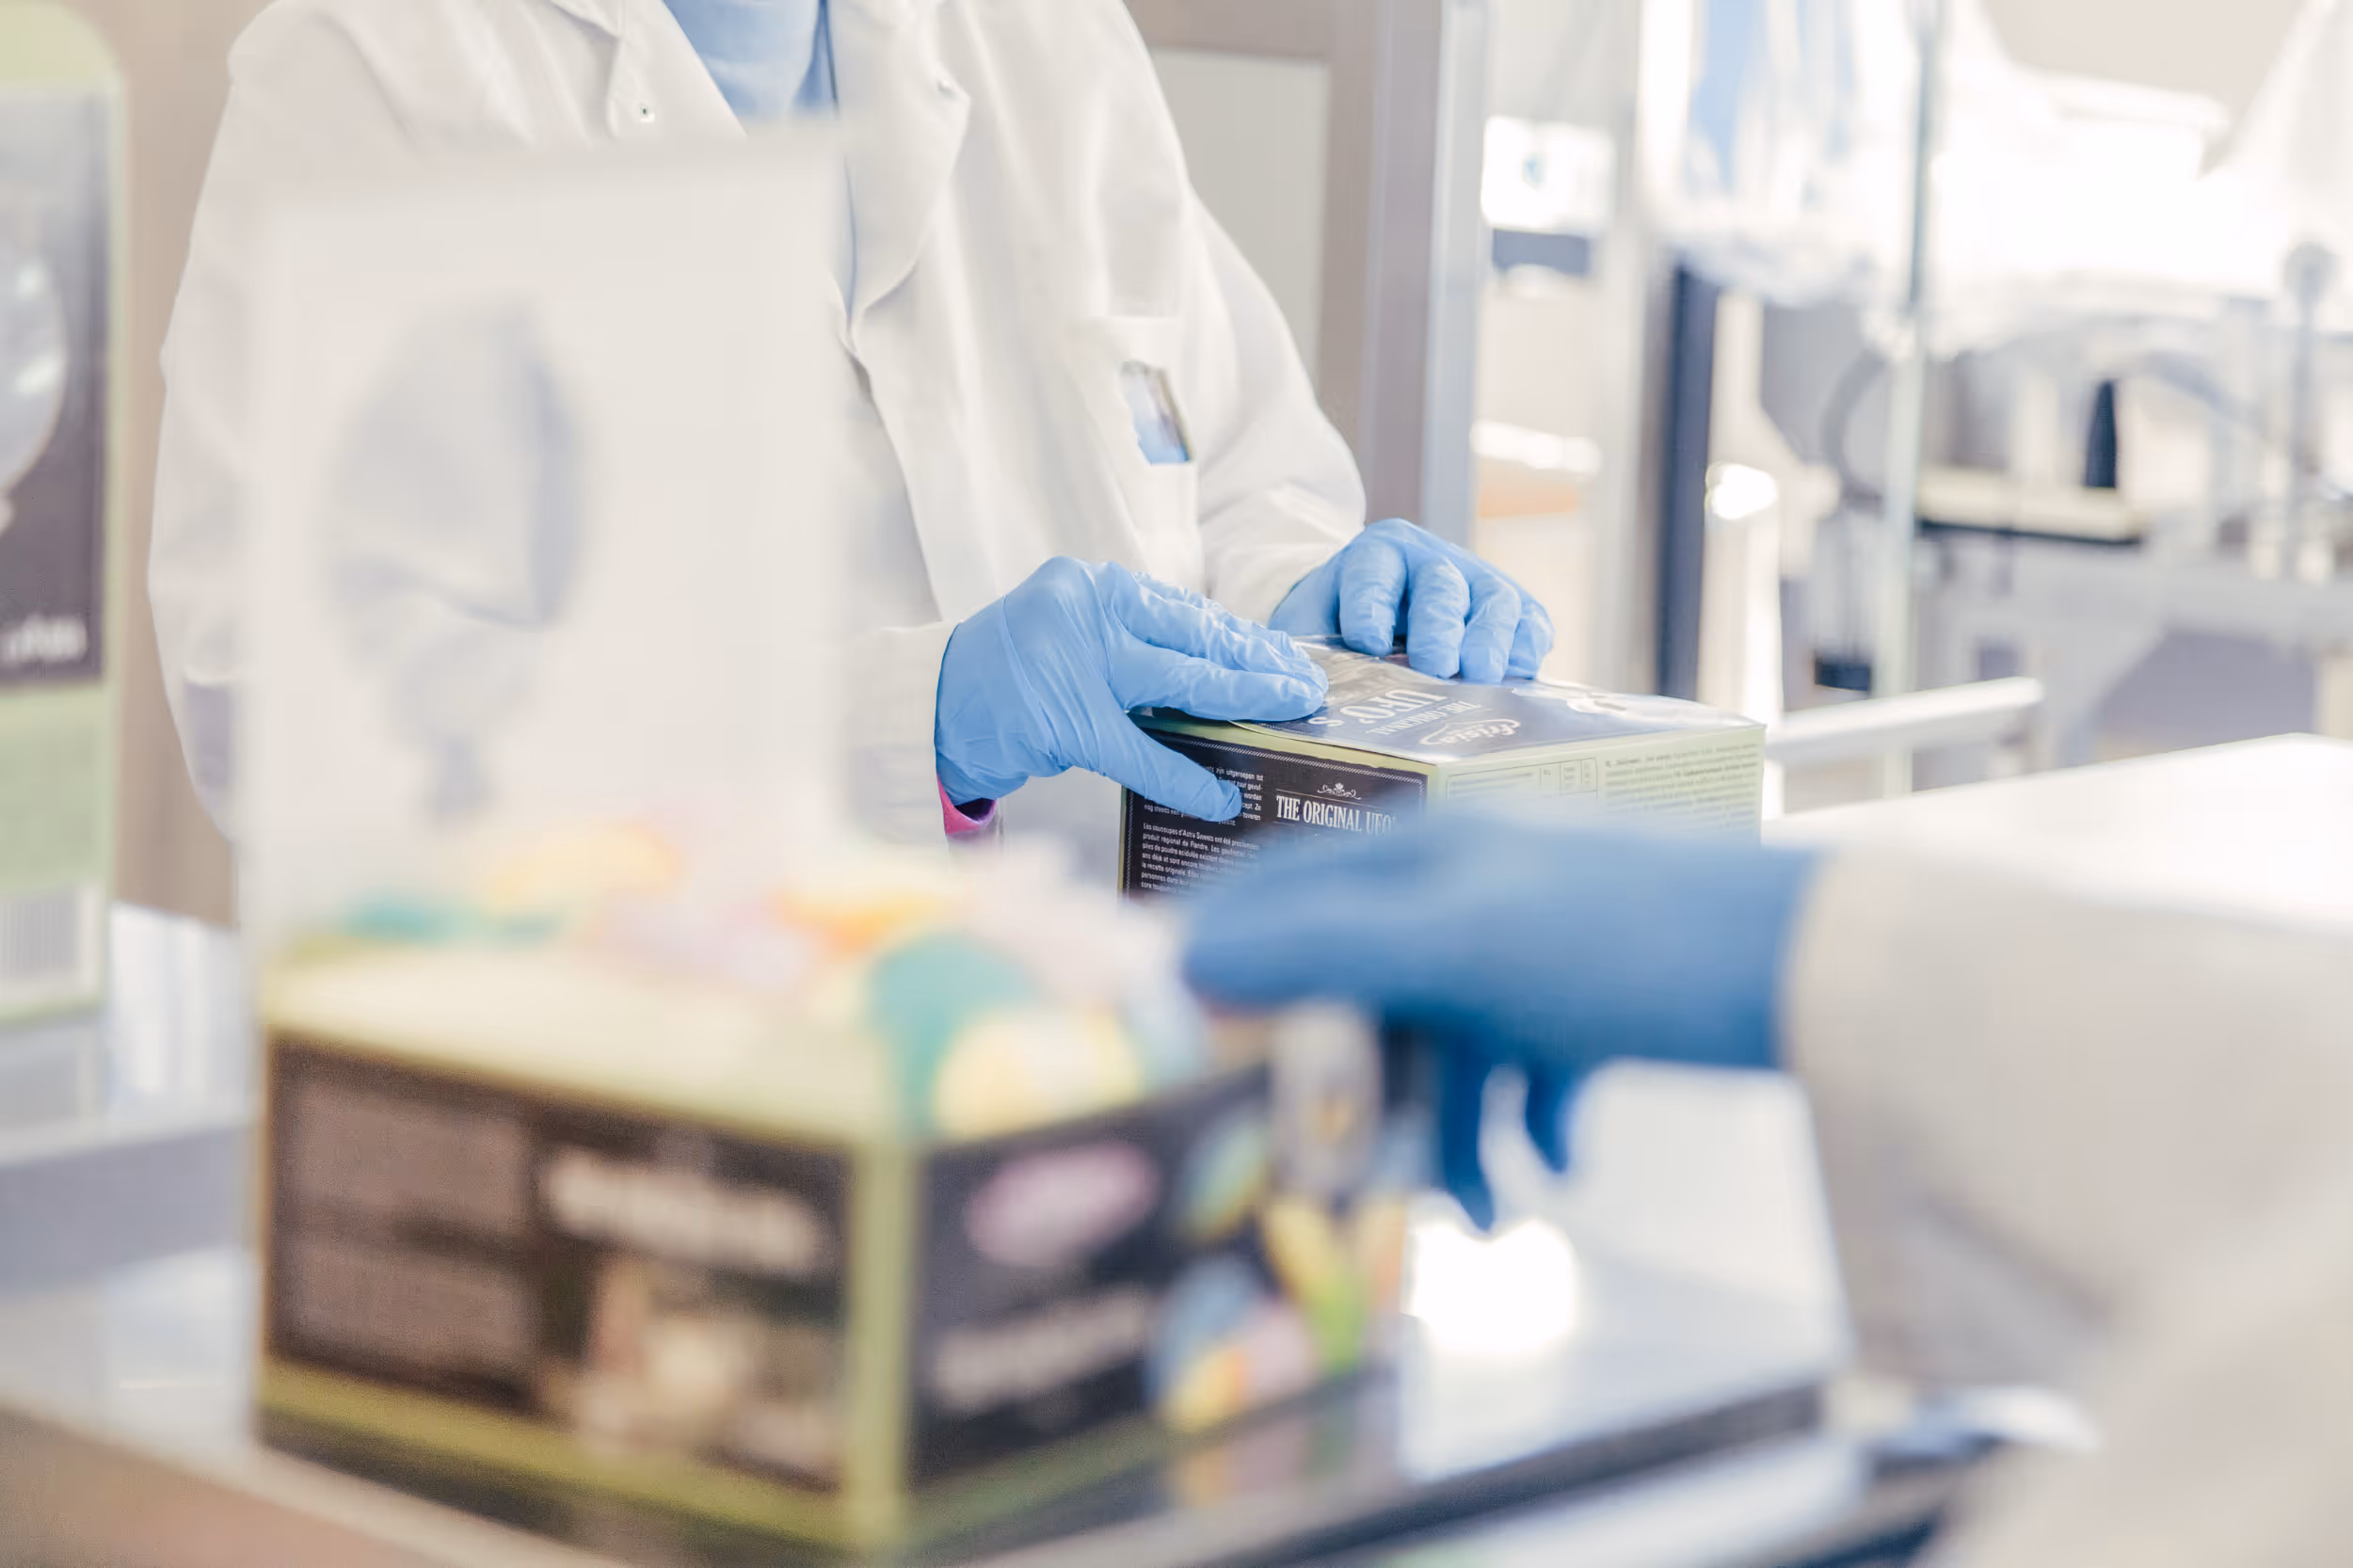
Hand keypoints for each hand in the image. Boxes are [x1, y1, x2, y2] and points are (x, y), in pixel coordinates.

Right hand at [936, 558, 1326, 820]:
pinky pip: (1141, 752)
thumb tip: (1217, 675)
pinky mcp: (1063, 720)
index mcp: (1092, 586)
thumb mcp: (1069, 638)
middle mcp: (1084, 611)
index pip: (1184, 610)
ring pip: (1179, 685)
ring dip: (1240, 705)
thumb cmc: (1007, 680)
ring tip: (1287, 721)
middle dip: (1256, 665)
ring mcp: (1072, 663)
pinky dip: (1185, 777)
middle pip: (1192, 638)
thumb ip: (1131, 646)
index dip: (1241, 637)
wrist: (931, 710)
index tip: (1286, 655)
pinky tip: (1220, 795)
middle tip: (1306, 687)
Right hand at [1181, 818, 1820, 1226]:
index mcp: (1424, 854)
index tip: (1171, 1028)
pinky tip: (1557, 1162)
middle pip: (1364, 991)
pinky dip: (1528, 1122)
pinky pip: (1524, 1067)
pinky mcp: (1594, 994)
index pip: (1285, 889)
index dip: (1223, 953)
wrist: (1814, 973)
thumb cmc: (1633, 943)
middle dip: (1357, 1091)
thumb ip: (1325, 946)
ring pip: (1445, 1048)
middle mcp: (1470, 887)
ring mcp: (1535, 943)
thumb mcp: (1459, 949)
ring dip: (1453, 1134)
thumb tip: (1191, 954)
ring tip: (1485, 1211)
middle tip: (1337, 1174)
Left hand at [1270, 518, 1554, 683]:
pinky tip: (1519, 676)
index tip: (1368, 642)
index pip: (1372, 574)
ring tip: (1482, 676)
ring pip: (1495, 599)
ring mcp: (1478, 580)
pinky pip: (1531, 622)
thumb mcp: (1308, 629)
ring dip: (1491, 639)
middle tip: (1437, 668)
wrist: (1375, 615)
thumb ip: (1306, 655)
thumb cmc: (1338, 627)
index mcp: (1375, 556)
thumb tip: (1306, 697)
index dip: (1371, 607)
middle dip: (1439, 627)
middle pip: (1441, 585)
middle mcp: (1431, 560)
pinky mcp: (1513, 609)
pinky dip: (1527, 647)